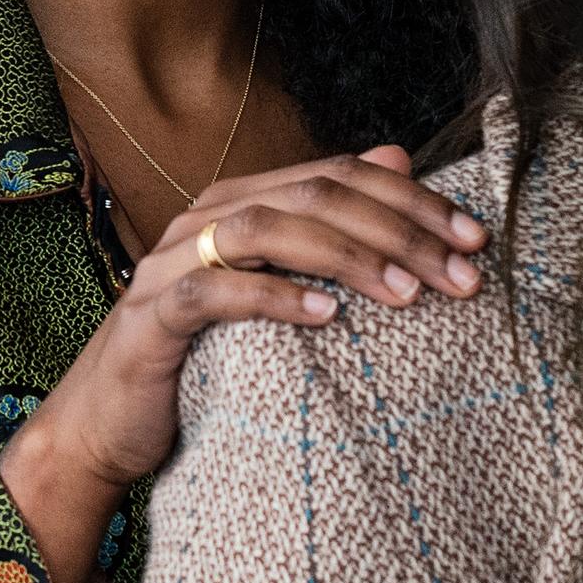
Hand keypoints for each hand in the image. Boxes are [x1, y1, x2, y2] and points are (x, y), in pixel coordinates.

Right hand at [2, 147, 486, 582]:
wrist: (106, 425)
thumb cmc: (201, 359)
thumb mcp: (276, 291)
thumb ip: (329, 228)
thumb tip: (398, 156)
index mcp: (240, 202)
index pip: (337, 176)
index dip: (412, 201)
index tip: (476, 241)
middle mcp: (206, 218)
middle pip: (313, 196)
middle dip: (398, 230)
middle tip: (462, 275)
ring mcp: (174, 263)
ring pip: (268, 229)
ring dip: (347, 256)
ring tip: (409, 294)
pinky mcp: (153, 316)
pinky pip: (215, 293)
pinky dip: (273, 297)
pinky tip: (326, 316)